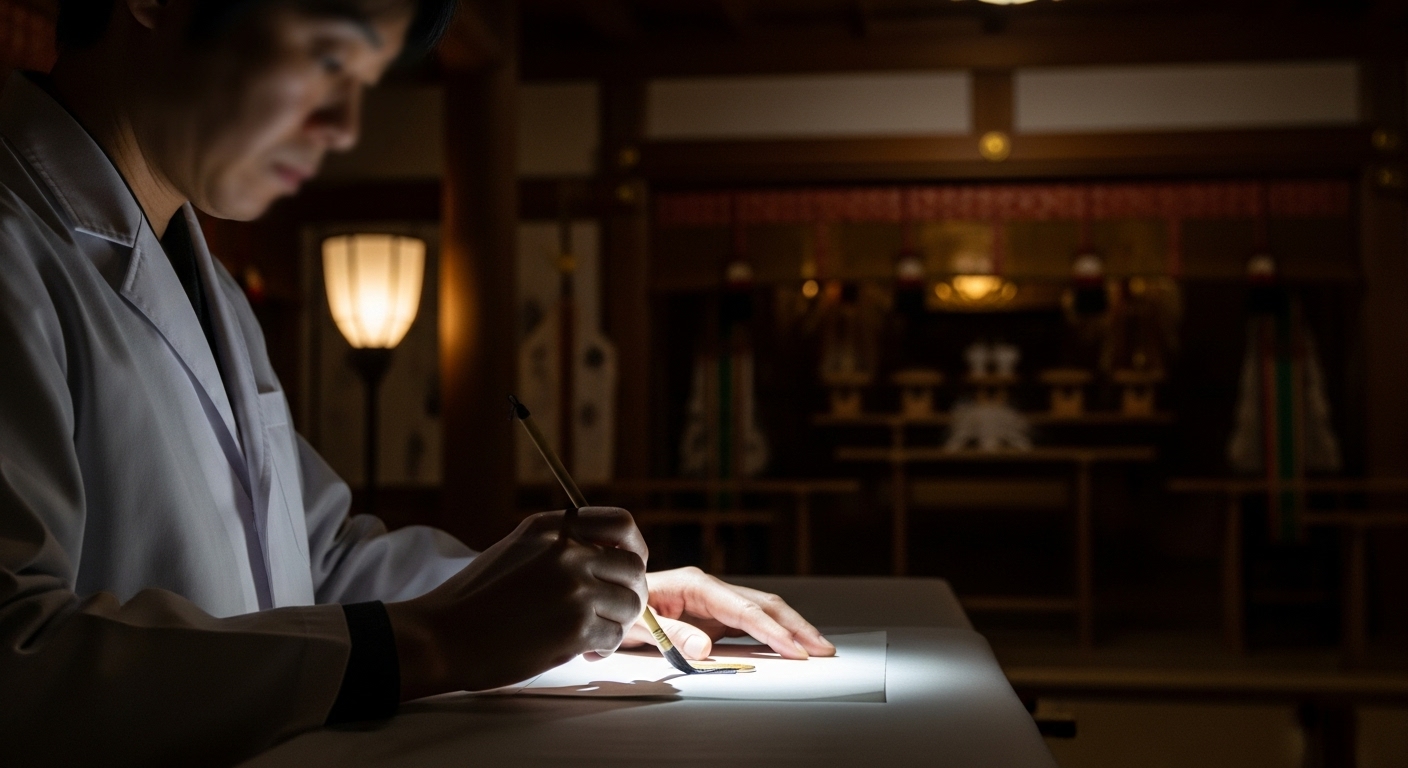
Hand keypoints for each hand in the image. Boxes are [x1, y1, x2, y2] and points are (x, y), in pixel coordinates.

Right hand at [386, 508, 647, 699]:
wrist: (443, 635)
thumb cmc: (475, 600)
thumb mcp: (518, 550)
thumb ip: (559, 546)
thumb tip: (606, 558)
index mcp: (553, 528)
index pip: (620, 523)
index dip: (634, 547)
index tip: (627, 568)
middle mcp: (568, 552)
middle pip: (634, 569)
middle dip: (630, 593)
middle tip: (612, 613)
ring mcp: (574, 588)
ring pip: (630, 604)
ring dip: (618, 623)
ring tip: (593, 634)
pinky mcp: (576, 626)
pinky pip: (614, 636)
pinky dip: (604, 647)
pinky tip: (584, 651)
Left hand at [621, 567, 835, 661]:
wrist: (605, 601)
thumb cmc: (619, 610)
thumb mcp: (635, 625)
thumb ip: (670, 635)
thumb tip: (706, 648)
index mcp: (694, 584)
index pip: (742, 608)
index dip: (770, 629)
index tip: (793, 647)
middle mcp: (709, 588)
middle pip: (762, 603)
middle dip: (794, 625)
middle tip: (821, 647)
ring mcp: (714, 600)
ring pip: (761, 610)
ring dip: (790, 628)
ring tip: (817, 646)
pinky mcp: (713, 615)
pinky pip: (750, 623)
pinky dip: (773, 633)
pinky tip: (790, 646)